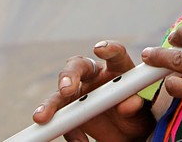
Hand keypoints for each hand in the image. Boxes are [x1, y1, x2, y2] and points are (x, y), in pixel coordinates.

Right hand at [32, 41, 154, 141]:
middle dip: (68, 76)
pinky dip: (69, 131)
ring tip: (42, 117)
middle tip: (66, 89)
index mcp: (116, 69)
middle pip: (76, 67)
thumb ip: (134, 105)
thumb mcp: (140, 112)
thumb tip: (129, 103)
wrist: (127, 135)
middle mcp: (93, 77)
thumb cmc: (135, 116)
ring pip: (59, 94)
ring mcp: (78, 94)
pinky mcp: (69, 112)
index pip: (115, 55)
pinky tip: (80, 141)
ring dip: (51, 105)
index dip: (108, 49)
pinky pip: (63, 120)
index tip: (100, 50)